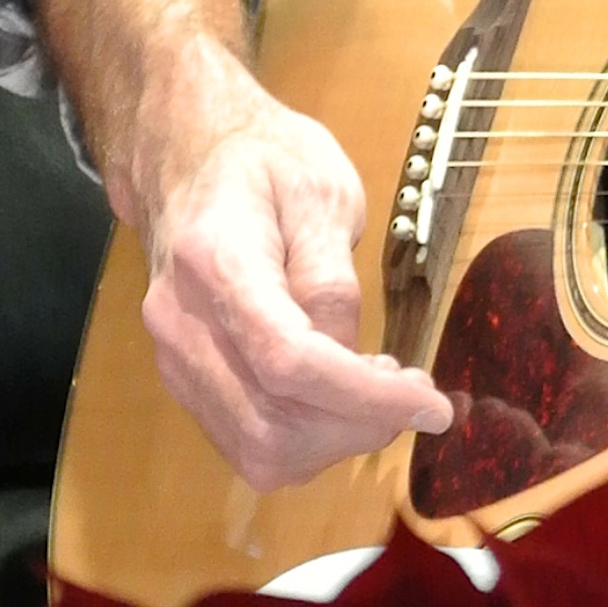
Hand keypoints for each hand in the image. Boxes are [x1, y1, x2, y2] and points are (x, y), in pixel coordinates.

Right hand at [128, 45, 455, 490]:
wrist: (188, 157)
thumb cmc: (265, 160)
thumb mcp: (322, 191)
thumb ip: (332, 276)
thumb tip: (350, 357)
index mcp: (216, 262)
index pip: (288, 361)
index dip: (365, 398)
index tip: (432, 405)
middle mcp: (182, 325)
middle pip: (270, 423)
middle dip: (357, 426)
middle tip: (415, 392)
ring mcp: (174, 360)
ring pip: (256, 449)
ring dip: (334, 440)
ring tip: (381, 390)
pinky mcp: (184, 380)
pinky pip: (245, 440)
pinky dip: (306, 437)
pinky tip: (342, 395)